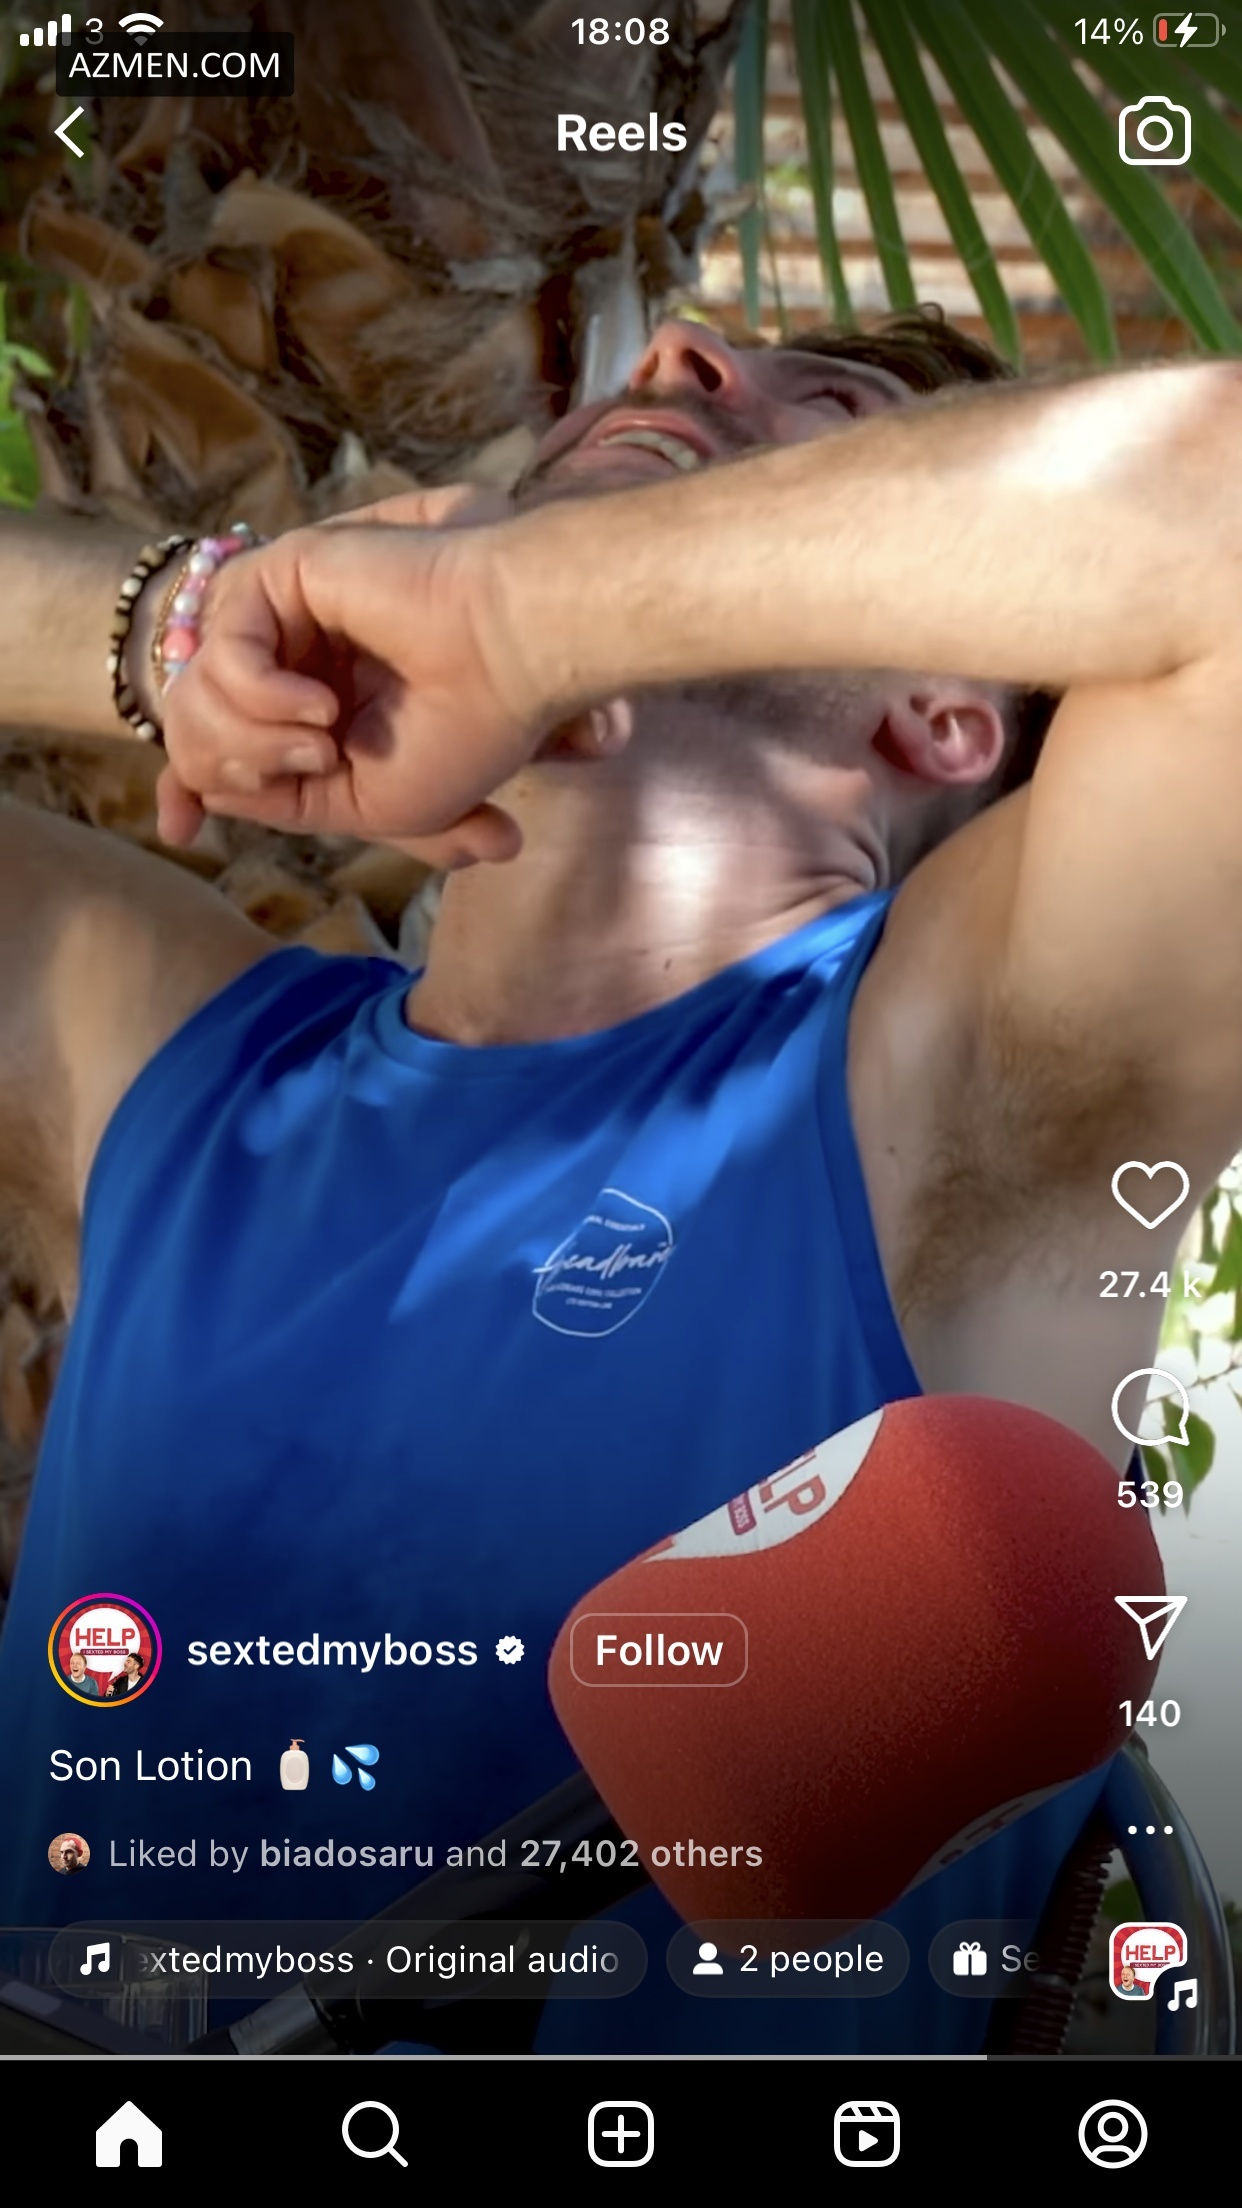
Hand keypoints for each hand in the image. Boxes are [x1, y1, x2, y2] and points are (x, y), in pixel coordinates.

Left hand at [156, 487, 627, 865]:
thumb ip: (289, 804)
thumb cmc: (467, 732)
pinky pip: (223, 653)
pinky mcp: (286, 573)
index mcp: (314, 702)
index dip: (186, 783)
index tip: (179, 830)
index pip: (214, 739)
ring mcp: (287, 612)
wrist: (511, 660)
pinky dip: (260, 697)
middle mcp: (293, 654)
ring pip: (195, 691)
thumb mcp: (369, 803)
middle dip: (230, 765)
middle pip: (191, 719)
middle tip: (318, 764)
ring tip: (326, 743)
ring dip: (255, 739)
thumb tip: (212, 794)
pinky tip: (322, 706)